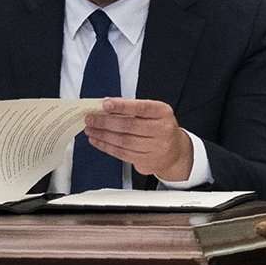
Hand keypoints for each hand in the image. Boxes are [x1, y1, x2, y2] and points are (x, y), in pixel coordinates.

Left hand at [80, 98, 195, 182]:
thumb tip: (105, 105)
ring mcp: (156, 147)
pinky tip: (97, 141)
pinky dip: (106, 146)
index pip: (141, 108)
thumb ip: (132, 108)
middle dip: (105, 122)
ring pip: (123, 141)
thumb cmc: (159, 128)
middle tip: (90, 118)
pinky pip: (122, 153)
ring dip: (103, 135)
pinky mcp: (146, 160)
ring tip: (90, 130)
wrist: (175, 151)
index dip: (122, 106)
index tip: (105, 104)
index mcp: (163, 113)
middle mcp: (162, 130)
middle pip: (129, 126)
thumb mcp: (153, 113)